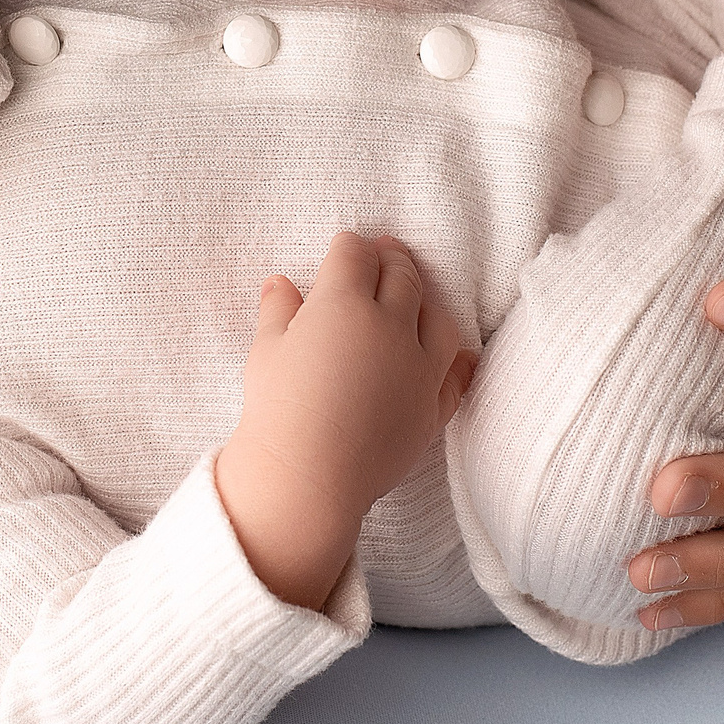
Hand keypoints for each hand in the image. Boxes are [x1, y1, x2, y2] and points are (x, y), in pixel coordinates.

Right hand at [216, 234, 475, 606]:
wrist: (307, 477)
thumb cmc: (277, 409)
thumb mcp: (266, 352)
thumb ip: (278, 311)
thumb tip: (281, 283)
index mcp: (343, 304)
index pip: (354, 256)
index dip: (349, 247)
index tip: (345, 248)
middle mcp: (390, 326)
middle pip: (401, 276)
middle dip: (391, 259)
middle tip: (384, 253)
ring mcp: (419, 366)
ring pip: (437, 317)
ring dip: (426, 299)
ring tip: (414, 297)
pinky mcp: (433, 405)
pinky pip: (456, 372)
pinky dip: (457, 358)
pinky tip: (457, 352)